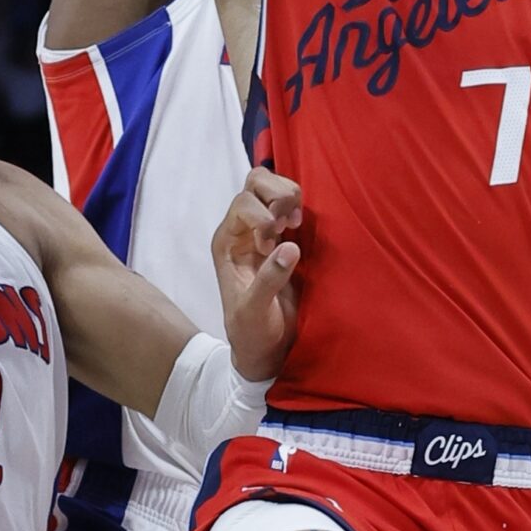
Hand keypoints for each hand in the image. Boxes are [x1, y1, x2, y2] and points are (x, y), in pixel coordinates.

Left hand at [213, 166, 302, 384]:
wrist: (267, 348)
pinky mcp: (287, 237)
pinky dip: (302, 206)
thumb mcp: (253, 312)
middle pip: (255, 183)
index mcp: (227, 242)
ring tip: (296, 225)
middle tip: (289, 223)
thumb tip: (290, 247)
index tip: (270, 245)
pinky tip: (303, 228)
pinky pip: (292, 204)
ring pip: (273, 186)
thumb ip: (268, 281)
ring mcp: (264, 230)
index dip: (261, 217)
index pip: (243, 204)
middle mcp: (243, 230)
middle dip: (276, 194)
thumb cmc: (252, 332)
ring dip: (290, 197)